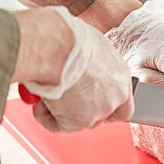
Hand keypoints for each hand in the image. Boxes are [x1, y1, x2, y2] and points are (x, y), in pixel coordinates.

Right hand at [21, 7, 133, 131]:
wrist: (56, 46)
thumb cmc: (71, 38)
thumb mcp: (93, 46)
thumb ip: (95, 64)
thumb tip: (84, 66)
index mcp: (121, 76)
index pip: (124, 102)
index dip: (107, 104)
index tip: (92, 101)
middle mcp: (115, 96)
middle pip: (102, 114)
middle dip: (83, 109)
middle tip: (66, 97)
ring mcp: (98, 110)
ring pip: (80, 120)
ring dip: (63, 110)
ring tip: (48, 91)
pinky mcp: (78, 121)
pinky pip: (58, 125)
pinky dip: (45, 116)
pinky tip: (40, 101)